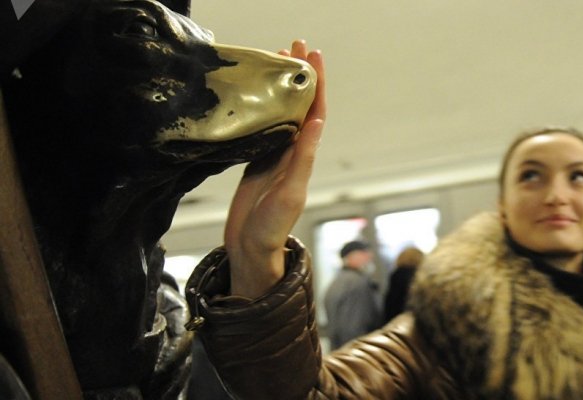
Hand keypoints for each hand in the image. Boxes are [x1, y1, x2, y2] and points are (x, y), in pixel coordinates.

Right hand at [223, 40, 325, 297]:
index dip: (316, 83)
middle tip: (294, 44)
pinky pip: (264, 126)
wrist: (251, 249)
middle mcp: (293, 152)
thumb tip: (317, 120)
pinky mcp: (257, 161)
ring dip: (282, 87)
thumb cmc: (272, 227)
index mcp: (304, 156)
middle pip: (300, 105)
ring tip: (277, 59)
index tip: (312, 55)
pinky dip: (263, 106)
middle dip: (299, 75)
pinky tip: (256, 94)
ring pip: (282, 112)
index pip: (314, 111)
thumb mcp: (291, 192)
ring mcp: (275, 156)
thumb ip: (303, 157)